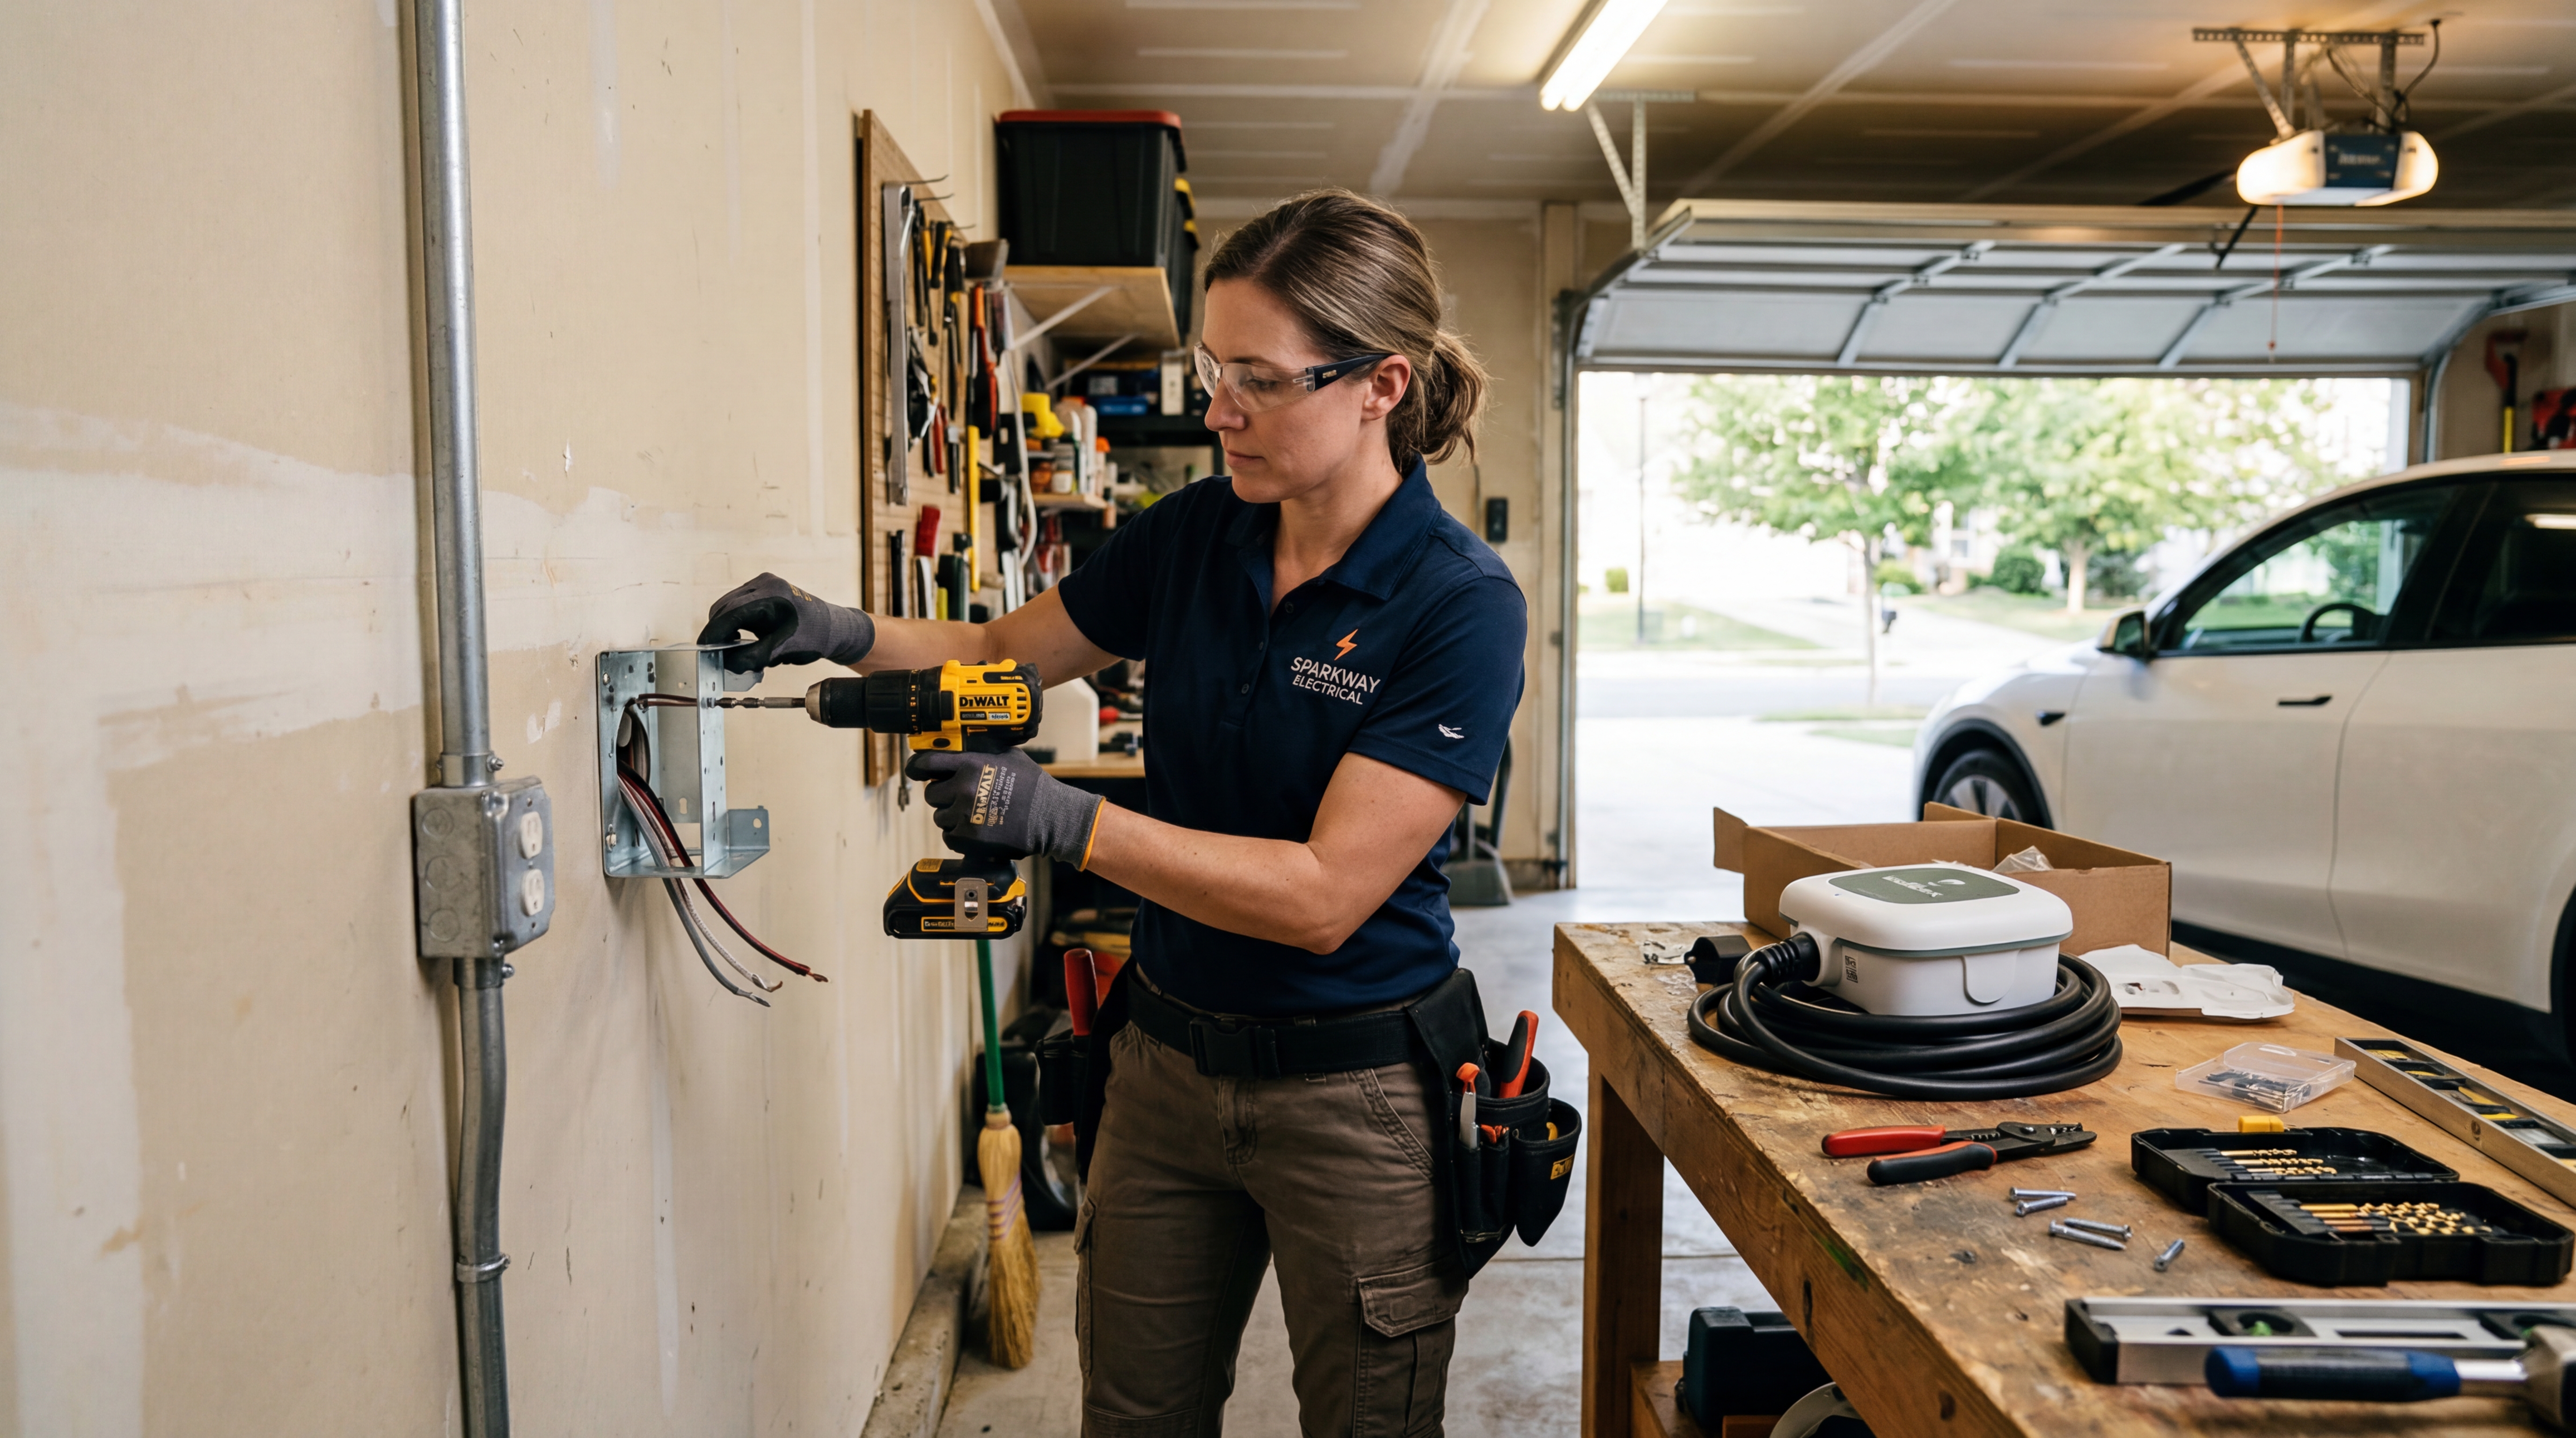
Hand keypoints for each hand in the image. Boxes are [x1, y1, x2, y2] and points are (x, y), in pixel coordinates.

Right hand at [696, 573, 875, 672]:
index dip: (713, 632)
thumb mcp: (781, 652)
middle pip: (724, 607)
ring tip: (738, 647)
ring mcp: (763, 583)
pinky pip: (739, 604)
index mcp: (770, 595)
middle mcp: (764, 583)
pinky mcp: (763, 588)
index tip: (704, 648)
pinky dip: (737, 621)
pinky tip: (745, 636)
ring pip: (729, 606)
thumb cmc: (814, 637)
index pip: (729, 612)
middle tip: (720, 654)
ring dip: (728, 627)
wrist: (833, 627)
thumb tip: (725, 662)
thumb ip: (751, 657)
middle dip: (719, 632)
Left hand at [905, 749, 1105, 865]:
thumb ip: (981, 753)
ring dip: (951, 816)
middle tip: (960, 797)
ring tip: (974, 814)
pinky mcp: (967, 839)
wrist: (1050, 817)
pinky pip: (948, 836)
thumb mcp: (1009, 756)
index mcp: (971, 765)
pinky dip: (958, 835)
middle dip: (942, 795)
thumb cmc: (1033, 785)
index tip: (915, 769)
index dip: (916, 766)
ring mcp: (964, 815)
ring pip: (939, 817)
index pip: (927, 763)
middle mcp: (963, 788)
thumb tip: (961, 748)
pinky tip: (976, 829)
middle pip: (930, 793)